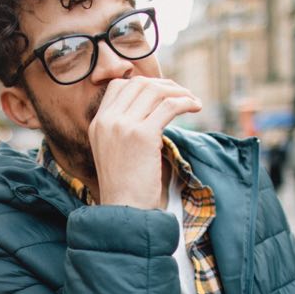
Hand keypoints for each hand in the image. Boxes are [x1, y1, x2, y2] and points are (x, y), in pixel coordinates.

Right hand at [89, 76, 200, 207]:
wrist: (124, 209)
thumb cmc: (126, 185)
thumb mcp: (115, 151)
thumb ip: (124, 128)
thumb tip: (154, 110)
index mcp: (97, 123)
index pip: (118, 86)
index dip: (143, 84)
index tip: (162, 93)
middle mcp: (107, 120)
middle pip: (138, 84)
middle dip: (165, 85)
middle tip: (182, 94)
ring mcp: (122, 126)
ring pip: (155, 91)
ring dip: (179, 92)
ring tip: (193, 100)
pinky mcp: (142, 135)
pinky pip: (169, 106)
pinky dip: (186, 102)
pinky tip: (196, 107)